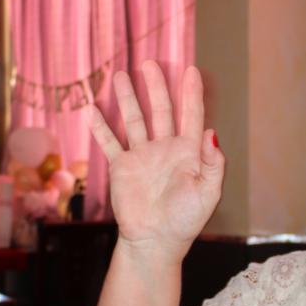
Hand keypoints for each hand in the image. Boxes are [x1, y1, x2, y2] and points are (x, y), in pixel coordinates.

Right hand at [89, 61, 223, 256]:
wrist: (156, 241)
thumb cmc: (186, 220)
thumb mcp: (208, 193)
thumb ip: (212, 164)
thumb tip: (211, 132)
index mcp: (188, 152)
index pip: (191, 116)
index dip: (192, 93)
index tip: (191, 70)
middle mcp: (165, 149)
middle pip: (161, 110)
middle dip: (156, 87)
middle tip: (150, 63)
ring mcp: (142, 156)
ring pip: (134, 120)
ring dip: (128, 99)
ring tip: (121, 75)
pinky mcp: (122, 167)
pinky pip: (110, 143)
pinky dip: (101, 128)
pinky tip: (92, 110)